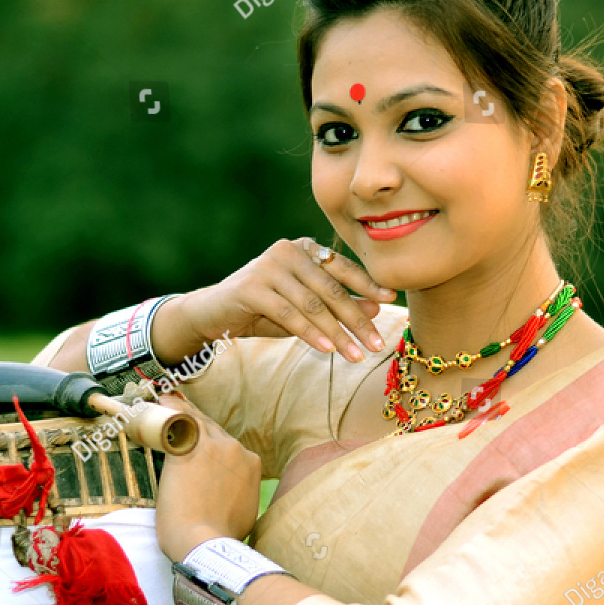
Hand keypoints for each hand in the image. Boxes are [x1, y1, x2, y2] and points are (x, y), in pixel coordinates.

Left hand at [153, 395, 261, 562]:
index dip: (213, 443)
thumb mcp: (243, 512)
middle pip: (215, 430)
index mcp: (251, 465)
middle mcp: (238, 450)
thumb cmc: (220, 535)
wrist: (204, 542)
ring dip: (184, 414)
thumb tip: (230, 497)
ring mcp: (216, 446)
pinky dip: (172, 410)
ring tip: (167, 405)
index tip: (202, 442)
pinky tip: (162, 402)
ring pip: (198, 422)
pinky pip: (181, 420)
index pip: (230, 447)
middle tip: (180, 418)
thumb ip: (240, 494)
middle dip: (198, 424)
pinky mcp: (191, 448)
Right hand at [179, 237, 395, 363]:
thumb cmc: (263, 309)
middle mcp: (288, 251)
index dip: (368, 285)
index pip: (342, 268)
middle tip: (376, 344)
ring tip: (356, 355)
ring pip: (313, 304)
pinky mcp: (252, 287)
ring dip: (338, 333)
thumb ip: (337, 305)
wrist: (212, 312)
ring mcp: (268, 266)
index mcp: (304, 249)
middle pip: (331, 289)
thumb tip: (377, 310)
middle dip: (357, 319)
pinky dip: (311, 334)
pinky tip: (328, 350)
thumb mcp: (305, 308)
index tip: (391, 301)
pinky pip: (290, 314)